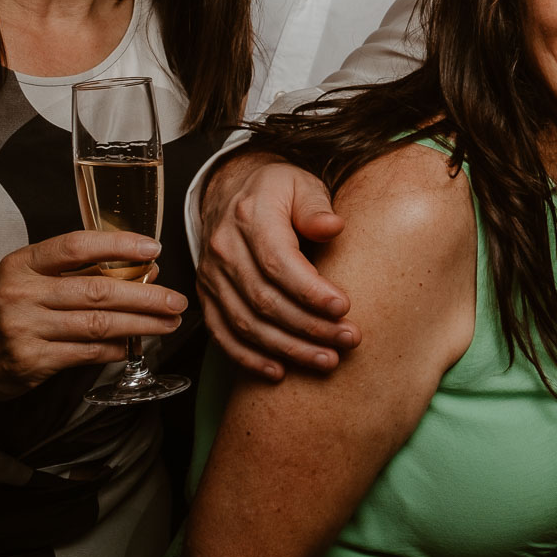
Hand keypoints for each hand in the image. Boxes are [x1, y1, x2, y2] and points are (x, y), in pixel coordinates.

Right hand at [0, 231, 186, 411]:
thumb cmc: (1, 311)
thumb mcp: (25, 278)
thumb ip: (75, 271)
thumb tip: (143, 269)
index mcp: (22, 264)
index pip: (77, 246)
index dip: (120, 245)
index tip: (153, 249)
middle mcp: (22, 295)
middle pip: (97, 290)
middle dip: (146, 296)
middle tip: (176, 299)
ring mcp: (25, 330)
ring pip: (98, 324)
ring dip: (142, 324)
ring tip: (168, 322)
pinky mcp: (31, 362)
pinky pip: (86, 353)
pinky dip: (116, 349)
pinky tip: (134, 345)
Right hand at [198, 152, 358, 379]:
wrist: (231, 190)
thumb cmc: (276, 188)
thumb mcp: (300, 183)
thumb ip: (316, 206)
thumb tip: (333, 227)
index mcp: (249, 218)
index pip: (278, 263)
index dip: (310, 290)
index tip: (343, 307)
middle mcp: (224, 251)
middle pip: (265, 299)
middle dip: (309, 326)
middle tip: (348, 340)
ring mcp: (212, 277)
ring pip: (246, 323)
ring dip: (287, 348)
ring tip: (326, 360)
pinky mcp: (208, 296)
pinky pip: (223, 334)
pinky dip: (248, 358)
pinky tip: (278, 372)